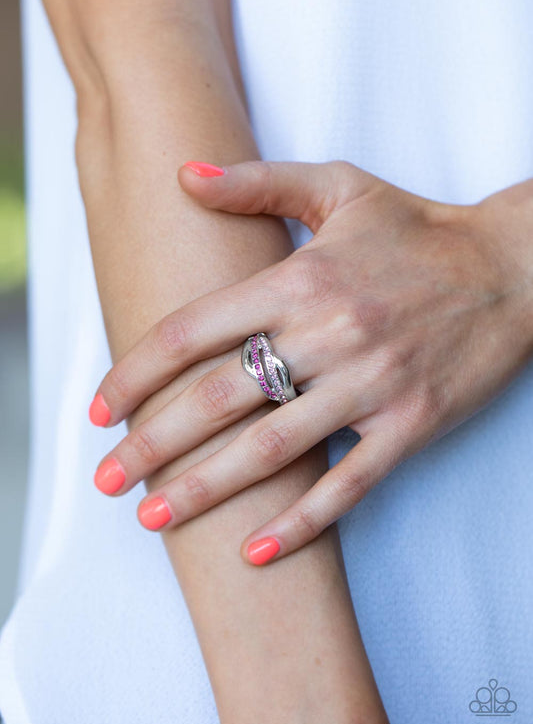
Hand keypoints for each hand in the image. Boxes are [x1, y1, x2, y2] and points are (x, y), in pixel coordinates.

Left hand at [89, 159, 532, 564]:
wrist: (512, 269)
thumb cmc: (418, 230)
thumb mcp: (340, 187)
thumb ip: (258, 182)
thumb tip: (184, 175)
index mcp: (300, 278)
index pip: (192, 331)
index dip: (135, 372)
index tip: (100, 408)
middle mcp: (328, 334)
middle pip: (218, 398)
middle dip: (152, 443)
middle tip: (109, 479)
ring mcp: (371, 384)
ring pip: (272, 449)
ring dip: (206, 488)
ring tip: (154, 516)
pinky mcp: (410, 424)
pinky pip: (349, 483)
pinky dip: (303, 521)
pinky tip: (257, 548)